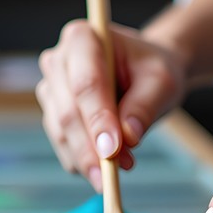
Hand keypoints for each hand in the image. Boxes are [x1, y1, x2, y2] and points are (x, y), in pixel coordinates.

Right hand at [36, 20, 186, 190]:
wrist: (144, 73)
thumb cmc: (152, 70)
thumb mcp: (162, 81)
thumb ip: (145, 106)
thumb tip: (127, 138)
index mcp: (82, 38)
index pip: (85, 84)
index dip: (97, 119)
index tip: (112, 150)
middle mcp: (57, 61)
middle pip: (68, 111)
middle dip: (90, 147)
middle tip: (113, 174)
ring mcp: (51, 89)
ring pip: (61, 132)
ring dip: (87, 158)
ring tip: (119, 170)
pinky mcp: (52, 114)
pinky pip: (62, 144)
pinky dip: (82, 161)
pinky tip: (104, 169)